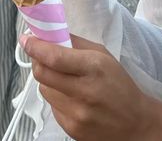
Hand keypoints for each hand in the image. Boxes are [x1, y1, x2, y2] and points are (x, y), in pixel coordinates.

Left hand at [21, 34, 157, 140]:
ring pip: (44, 90)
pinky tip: (72, 97)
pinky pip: (52, 106)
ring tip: (64, 78)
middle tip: (40, 54)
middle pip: (42, 74)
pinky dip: (56, 97)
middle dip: (37, 60)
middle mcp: (83, 92)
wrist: (134, 124)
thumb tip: (50, 34)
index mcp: (93, 67)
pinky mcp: (71, 129)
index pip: (54, 57)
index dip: (36, 46)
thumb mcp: (103, 55)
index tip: (27, 39)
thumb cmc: (119, 85)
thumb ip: (76, 43)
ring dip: (48, 80)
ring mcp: (76, 114)